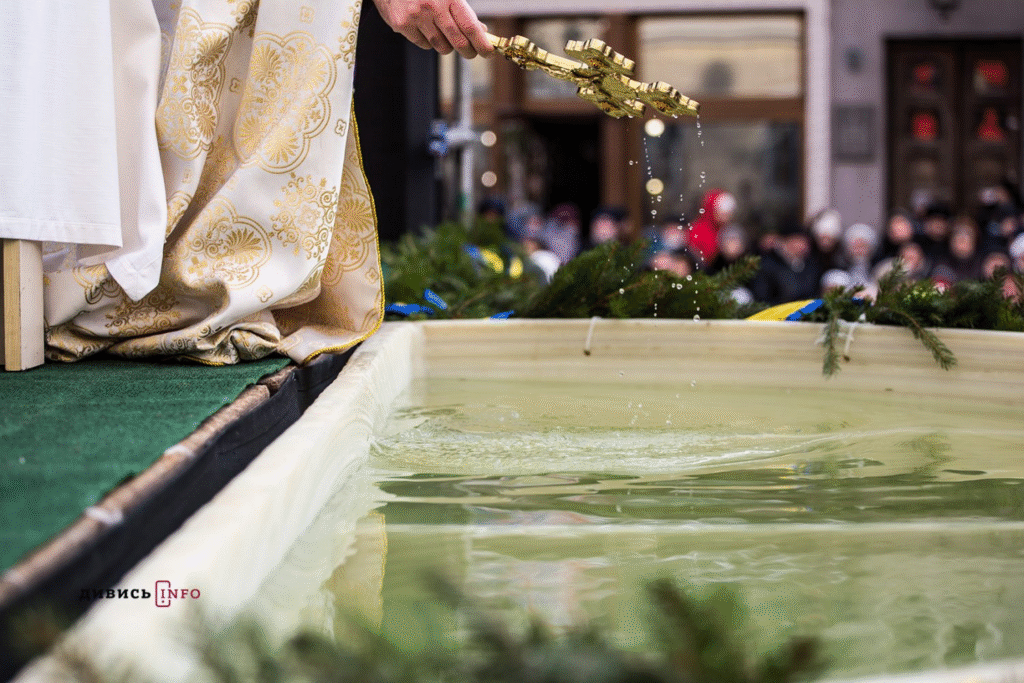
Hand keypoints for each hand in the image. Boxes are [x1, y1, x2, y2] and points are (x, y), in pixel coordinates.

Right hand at [373, 0, 493, 58]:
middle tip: (471, 53)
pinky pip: (423, 44)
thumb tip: (481, 32)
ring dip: (446, 45)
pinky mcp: (402, 24)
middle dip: (468, 51)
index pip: (470, 26)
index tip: (488, 53)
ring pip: (441, 46)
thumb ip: (463, 12)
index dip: (482, 43)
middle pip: (458, 41)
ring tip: (443, 33)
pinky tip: (424, 28)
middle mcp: (433, 6)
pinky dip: (428, 41)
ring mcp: (416, 16)